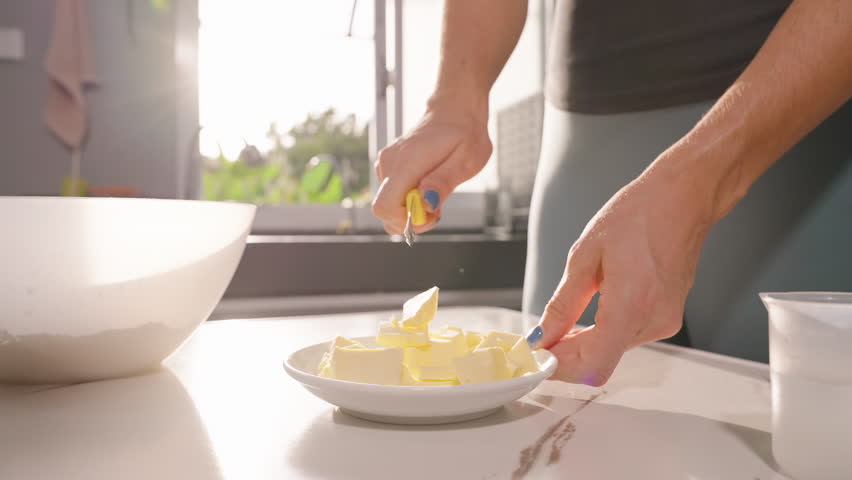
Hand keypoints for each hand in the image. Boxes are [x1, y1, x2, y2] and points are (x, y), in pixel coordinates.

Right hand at [371, 98, 491, 233]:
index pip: (384, 206)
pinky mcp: (388, 165)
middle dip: (410, 218)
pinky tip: (427, 185)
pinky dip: (408, 199)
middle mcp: (390, 163)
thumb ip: (443, 182)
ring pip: (388, 204)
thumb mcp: (466, 160)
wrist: (455, 109)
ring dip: (411, 209)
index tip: (431, 216)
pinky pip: (392, 194)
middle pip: (384, 210)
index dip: (405, 221)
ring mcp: (386, 163)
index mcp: (407, 163)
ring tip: (436, 191)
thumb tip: (425, 204)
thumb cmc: (464, 133)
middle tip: (437, 207)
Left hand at [536, 162, 714, 385]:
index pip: (592, 365)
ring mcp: (664, 322)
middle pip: (601, 363)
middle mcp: (653, 321)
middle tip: (540, 341)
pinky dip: (602, 335)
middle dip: (566, 356)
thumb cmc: (638, 215)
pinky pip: (626, 339)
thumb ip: (562, 305)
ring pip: (612, 353)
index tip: (537, 357)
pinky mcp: (667, 319)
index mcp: (631, 305)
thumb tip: (542, 335)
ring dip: (583, 345)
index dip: (560, 368)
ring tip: (562, 322)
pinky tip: (588, 315)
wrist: (681, 199)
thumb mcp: (585, 257)